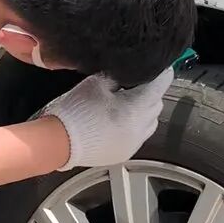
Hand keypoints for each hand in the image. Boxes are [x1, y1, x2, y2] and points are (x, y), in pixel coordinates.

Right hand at [41, 67, 173, 170]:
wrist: (59, 142)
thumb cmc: (76, 112)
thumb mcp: (97, 83)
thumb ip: (118, 77)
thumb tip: (129, 74)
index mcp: (135, 109)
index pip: (160, 86)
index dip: (162, 75)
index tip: (163, 69)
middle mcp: (139, 129)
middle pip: (156, 105)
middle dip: (151, 93)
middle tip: (138, 84)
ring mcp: (133, 143)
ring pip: (150, 123)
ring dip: (144, 112)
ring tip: (128, 103)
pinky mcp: (125, 153)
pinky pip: (139, 137)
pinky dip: (135, 127)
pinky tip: (119, 121)